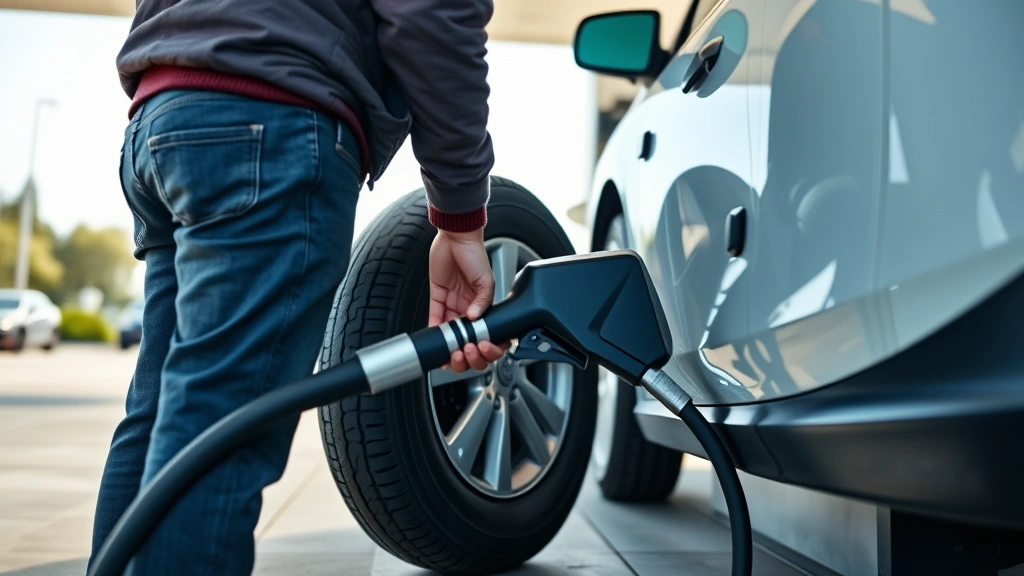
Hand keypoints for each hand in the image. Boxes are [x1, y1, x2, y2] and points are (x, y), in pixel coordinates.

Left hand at [428, 227, 505, 371]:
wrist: (457, 237)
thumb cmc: (474, 253)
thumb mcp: (486, 279)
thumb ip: (483, 301)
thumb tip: (474, 320)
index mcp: (483, 305)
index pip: (485, 331)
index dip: (486, 344)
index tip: (483, 348)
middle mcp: (468, 307)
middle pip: (468, 338)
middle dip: (468, 352)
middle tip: (466, 353)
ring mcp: (453, 303)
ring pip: (451, 334)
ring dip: (451, 346)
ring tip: (451, 352)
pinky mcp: (438, 297)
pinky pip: (435, 319)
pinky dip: (434, 332)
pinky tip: (436, 341)